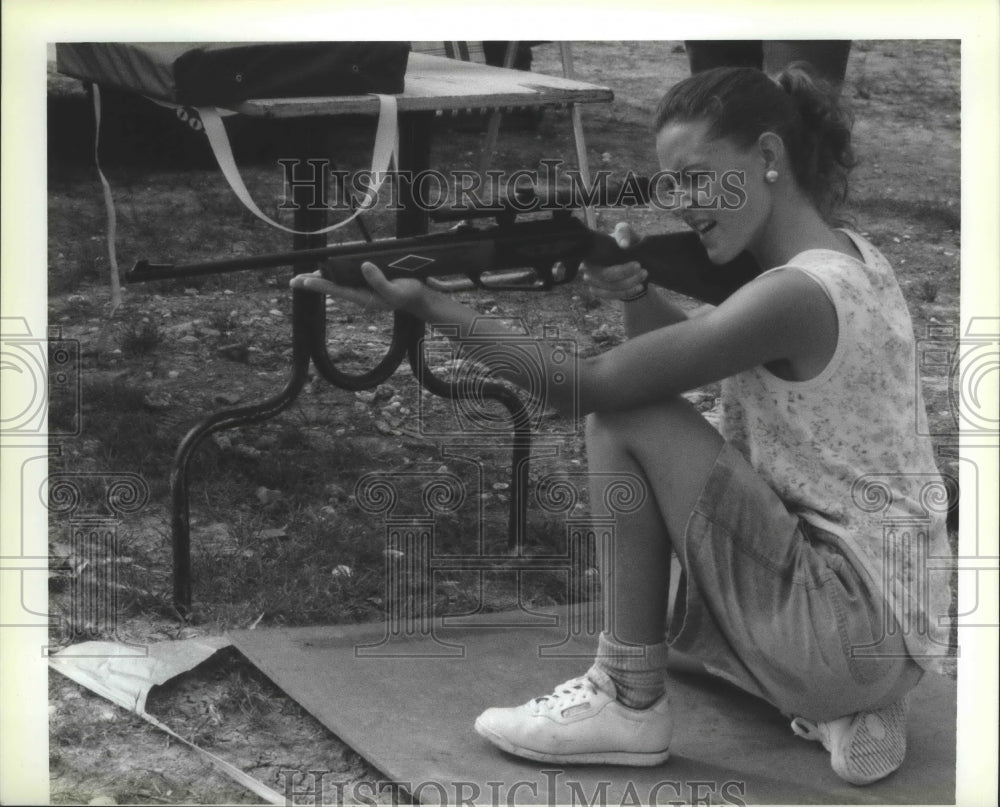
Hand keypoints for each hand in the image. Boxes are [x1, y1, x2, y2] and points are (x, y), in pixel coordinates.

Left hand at [290, 261, 425, 311]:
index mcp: (364, 297)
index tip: (303, 282)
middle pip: (332, 286)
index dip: (319, 285)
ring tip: (304, 278)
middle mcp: (360, 292)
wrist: (420, 296)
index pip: (336, 290)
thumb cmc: (409, 294)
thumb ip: (379, 281)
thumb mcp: (396, 290)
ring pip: (337, 281)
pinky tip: (327, 270)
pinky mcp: (368, 281)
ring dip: (321, 277)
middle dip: (313, 283)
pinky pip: (347, 276)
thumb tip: (363, 266)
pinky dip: (335, 272)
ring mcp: (363, 287)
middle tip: (293, 281)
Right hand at [580, 222, 648, 300]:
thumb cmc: (624, 242)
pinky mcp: (597, 290)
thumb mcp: (625, 232)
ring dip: (628, 285)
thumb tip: (624, 245)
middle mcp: (586, 267)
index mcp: (590, 252)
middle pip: (604, 276)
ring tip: (644, 276)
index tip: (638, 265)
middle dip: (626, 275)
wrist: (628, 257)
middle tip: (643, 270)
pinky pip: (611, 295)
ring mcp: (590, 280)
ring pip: (608, 288)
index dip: (619, 268)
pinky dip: (626, 292)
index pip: (600, 263)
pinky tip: (639, 287)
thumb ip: (623, 233)